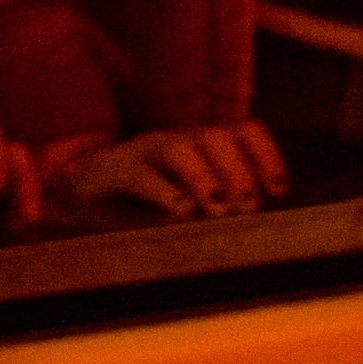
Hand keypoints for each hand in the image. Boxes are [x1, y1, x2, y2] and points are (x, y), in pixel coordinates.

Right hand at [30, 120, 286, 223]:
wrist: (83, 192)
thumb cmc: (147, 200)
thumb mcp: (190, 204)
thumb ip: (217, 210)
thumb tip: (251, 230)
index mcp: (206, 144)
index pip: (246, 133)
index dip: (266, 156)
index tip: (279, 191)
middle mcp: (182, 138)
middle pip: (219, 136)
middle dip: (239, 170)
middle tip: (248, 206)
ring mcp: (147, 148)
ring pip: (181, 149)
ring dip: (205, 177)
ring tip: (219, 208)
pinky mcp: (116, 168)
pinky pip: (141, 173)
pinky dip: (163, 191)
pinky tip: (180, 211)